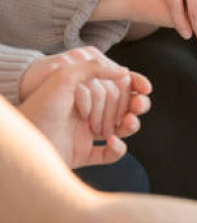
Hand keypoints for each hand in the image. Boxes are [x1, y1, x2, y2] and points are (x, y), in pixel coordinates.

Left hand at [18, 52, 151, 167]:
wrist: (25, 136)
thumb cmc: (41, 104)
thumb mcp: (65, 76)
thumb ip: (94, 68)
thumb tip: (124, 72)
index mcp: (87, 94)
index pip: (119, 87)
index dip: (135, 86)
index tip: (145, 88)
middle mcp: (89, 112)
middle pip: (125, 108)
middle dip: (137, 106)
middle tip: (140, 105)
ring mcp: (87, 134)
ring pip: (122, 131)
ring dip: (131, 126)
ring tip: (129, 123)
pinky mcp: (84, 154)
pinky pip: (110, 154)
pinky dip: (117, 149)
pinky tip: (111, 142)